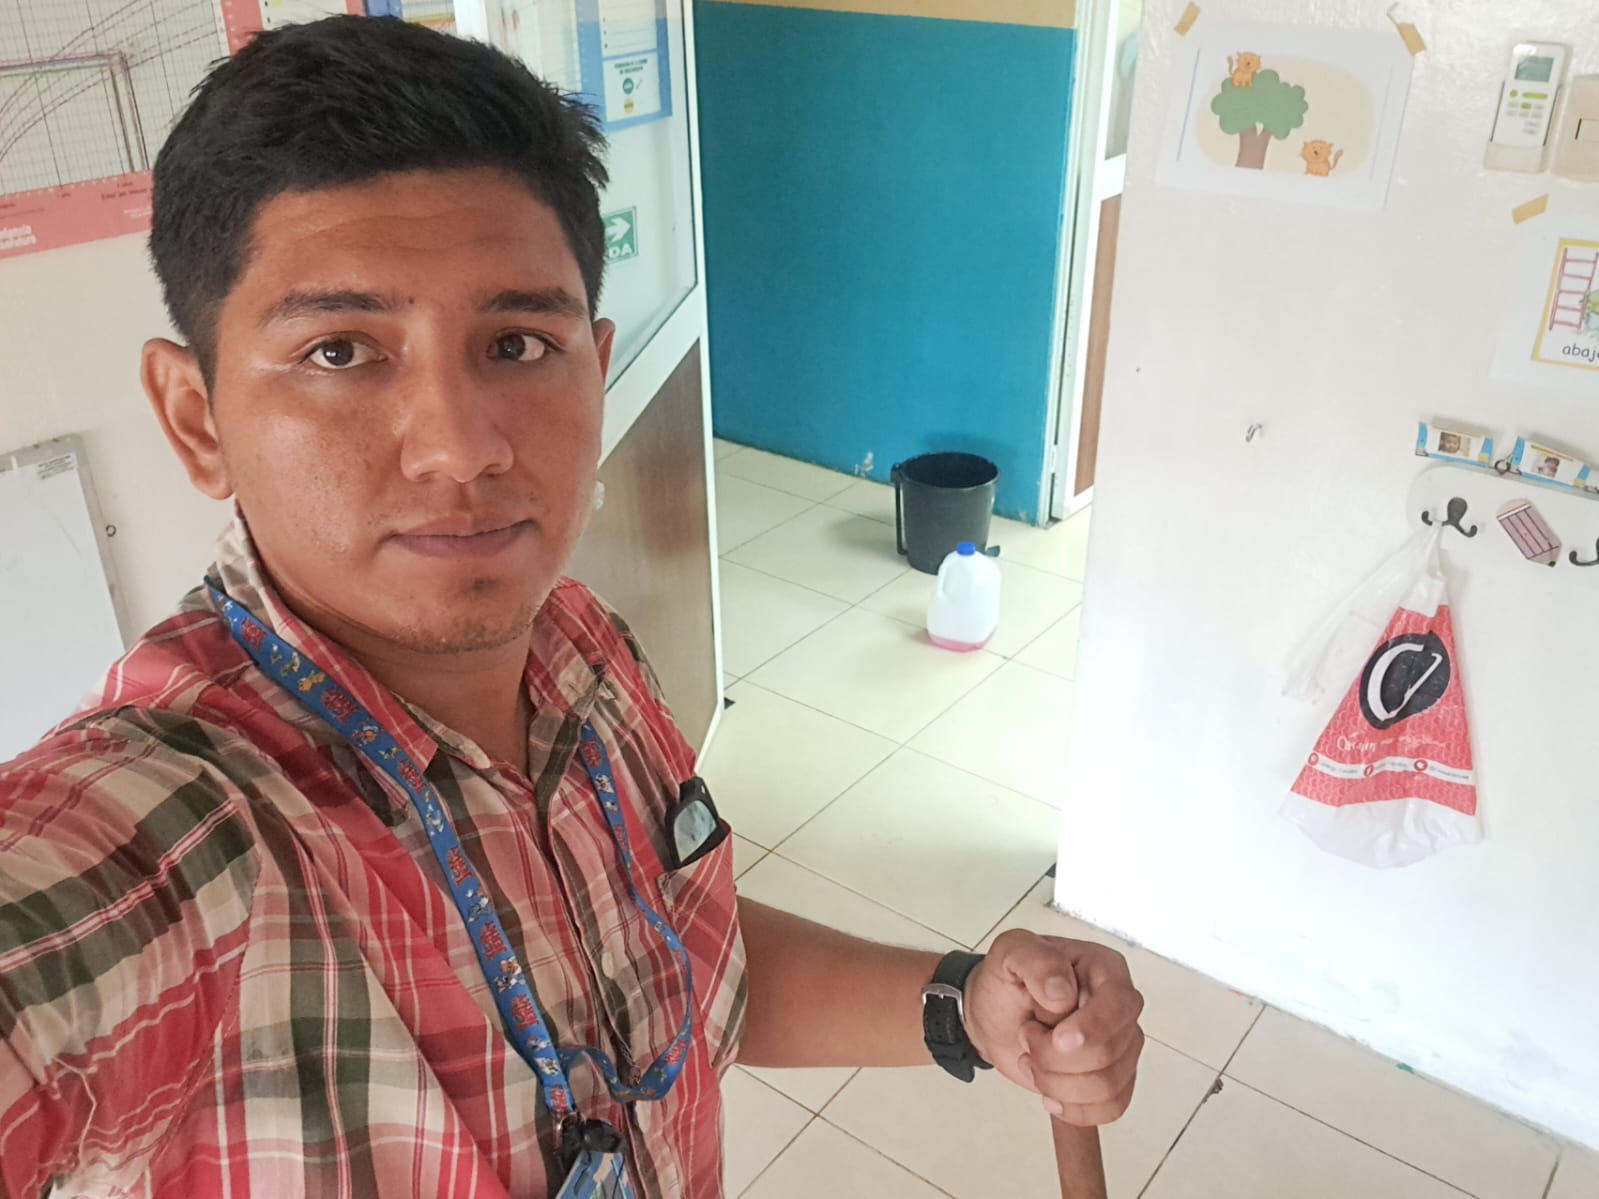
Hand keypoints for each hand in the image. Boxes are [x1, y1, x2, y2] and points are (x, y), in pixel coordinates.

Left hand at [963, 931, 1143, 1125]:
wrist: (994, 1017)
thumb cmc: (1006, 983)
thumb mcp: (1009, 953)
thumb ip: (1035, 960)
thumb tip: (1062, 991)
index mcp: (1105, 969)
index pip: (1120, 1004)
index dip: (1091, 1029)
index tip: (1056, 1038)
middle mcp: (1119, 1009)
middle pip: (1110, 1052)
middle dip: (1055, 1058)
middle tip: (1027, 1035)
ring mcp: (1120, 1047)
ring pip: (1107, 1086)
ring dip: (1056, 1083)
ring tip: (1033, 1058)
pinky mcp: (1112, 1080)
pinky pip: (1109, 1109)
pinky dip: (1072, 1108)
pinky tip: (1050, 1091)